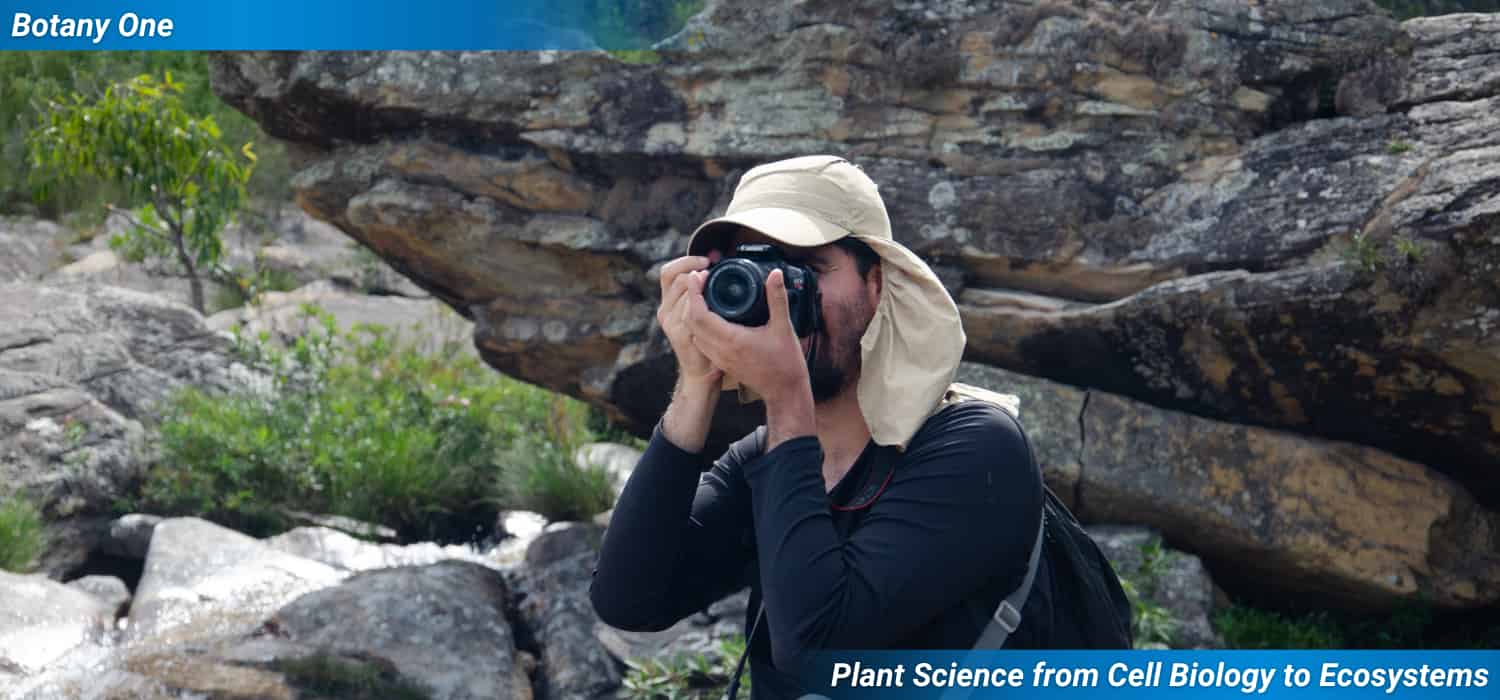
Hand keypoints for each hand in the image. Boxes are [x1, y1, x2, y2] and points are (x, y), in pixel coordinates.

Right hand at [657, 255, 723, 387]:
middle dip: (694, 269)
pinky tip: (713, 304)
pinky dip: (701, 303)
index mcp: (669, 301)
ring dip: (699, 286)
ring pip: (683, 293)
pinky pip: (690, 311)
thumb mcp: (701, 308)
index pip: (668, 271)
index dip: (686, 261)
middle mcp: (665, 310)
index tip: (707, 259)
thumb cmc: (706, 337)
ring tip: (713, 284)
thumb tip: (716, 259)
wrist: (701, 370)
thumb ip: (702, 288)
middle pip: (674, 278)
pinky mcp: (678, 334)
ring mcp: (669, 322)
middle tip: (712, 269)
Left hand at [684, 269, 810, 405]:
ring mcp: (720, 358)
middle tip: (700, 281)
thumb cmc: (786, 362)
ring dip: (693, 314)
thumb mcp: (783, 327)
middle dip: (692, 299)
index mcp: (732, 340)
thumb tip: (775, 274)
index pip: (700, 314)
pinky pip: (701, 342)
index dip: (694, 293)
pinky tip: (710, 317)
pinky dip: (699, 327)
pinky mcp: (722, 363)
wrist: (784, 390)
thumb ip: (778, 298)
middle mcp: (721, 350)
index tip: (696, 276)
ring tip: (703, 295)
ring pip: (694, 333)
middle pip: (692, 322)